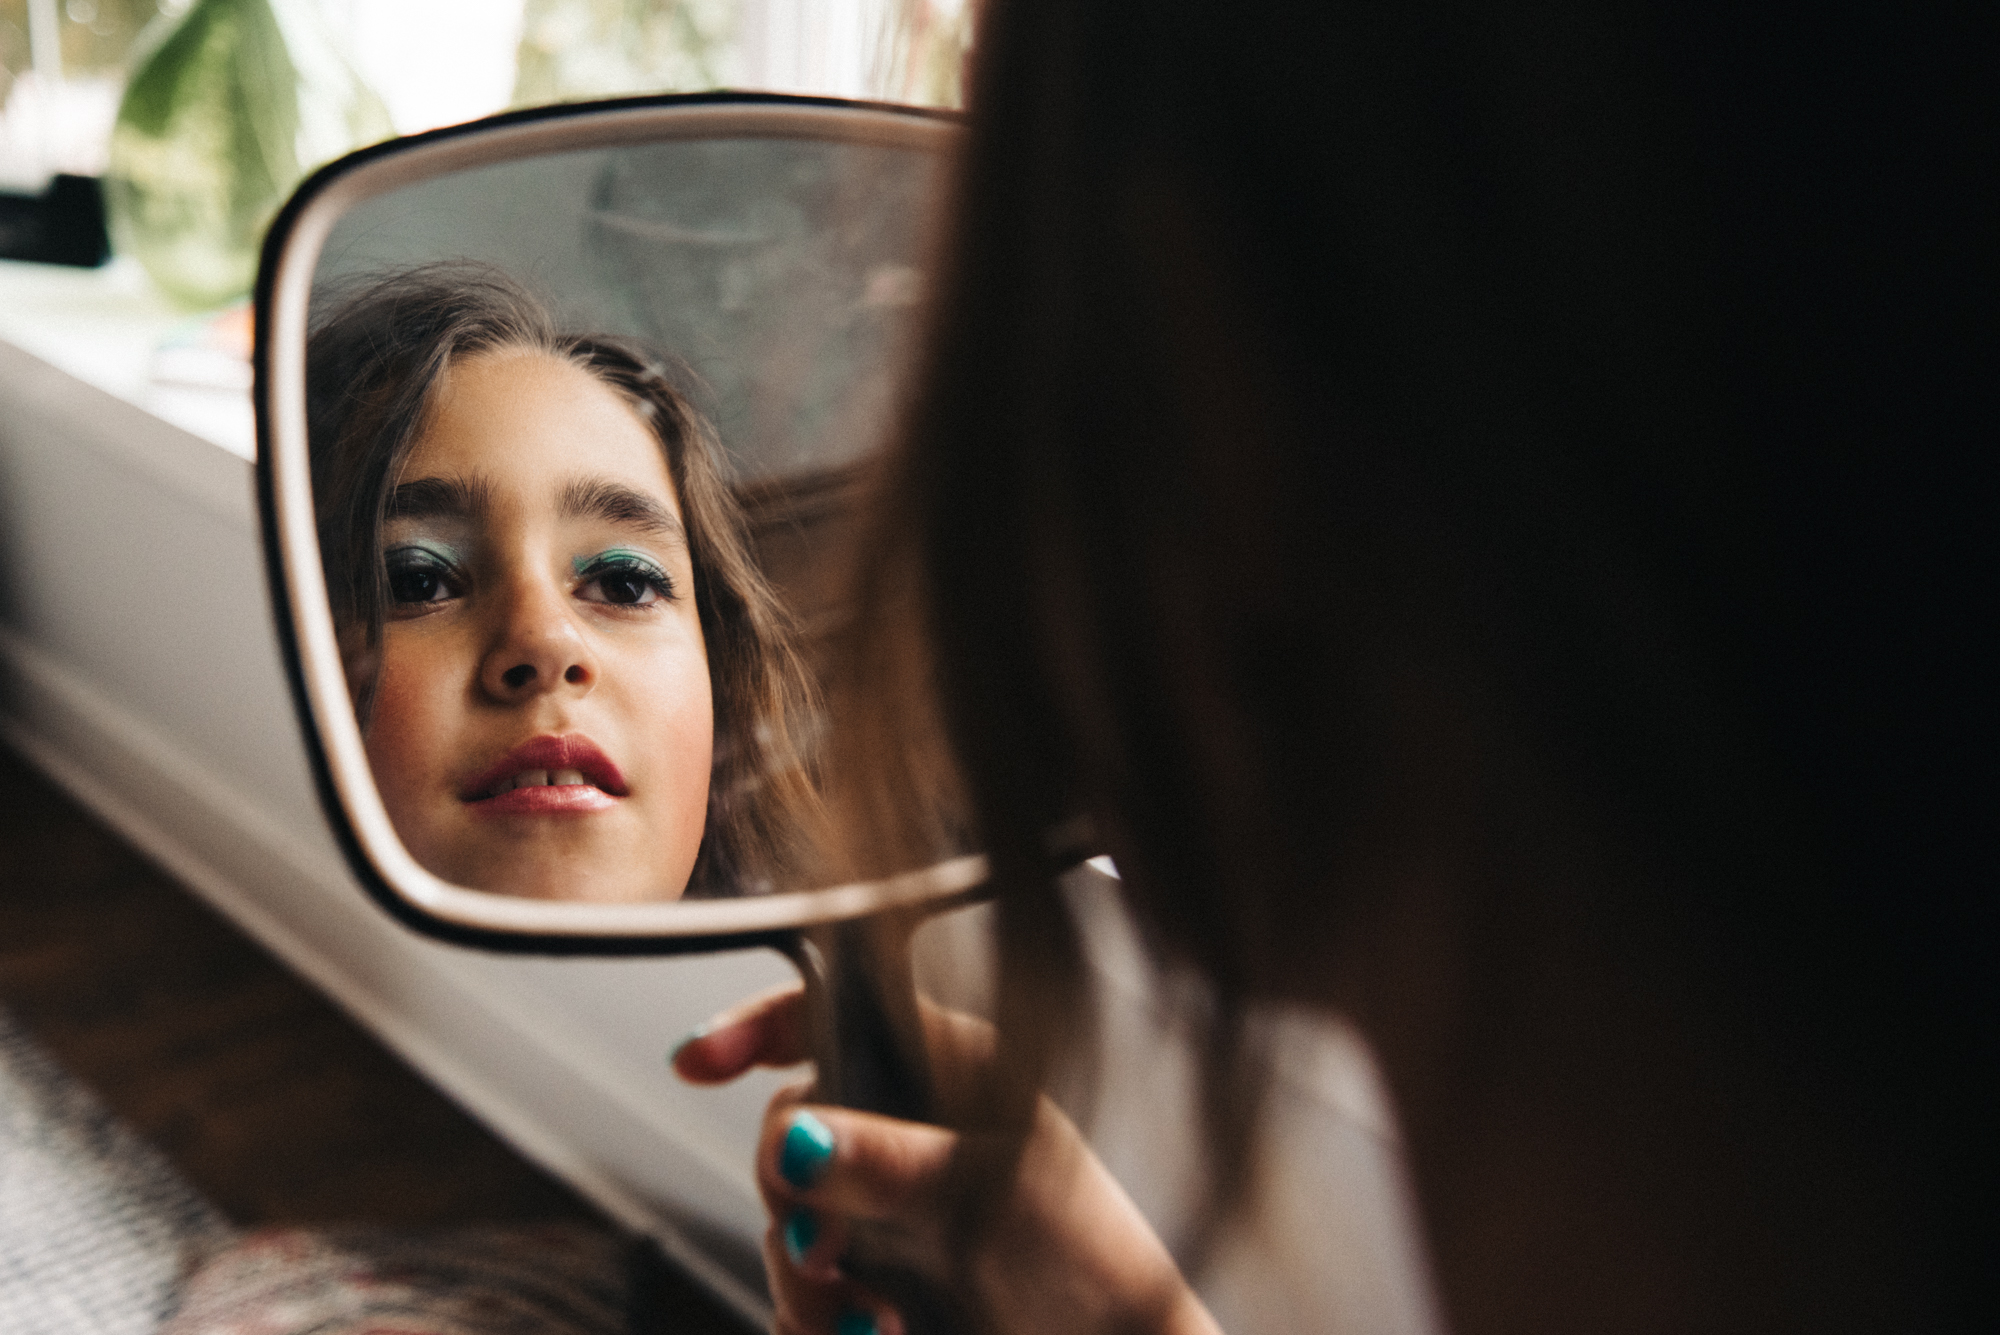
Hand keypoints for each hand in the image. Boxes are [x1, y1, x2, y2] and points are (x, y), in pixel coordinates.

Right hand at [674, 987, 1222, 1334]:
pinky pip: (802, 1290)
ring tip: (866, 1323)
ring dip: (809, 1279)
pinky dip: (813, 1321)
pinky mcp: (877, 1278)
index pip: (835, 1012)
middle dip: (789, 1194)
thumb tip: (797, 1138)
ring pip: (790, 1218)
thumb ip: (890, 1163)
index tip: (697, 1062)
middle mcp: (908, 1127)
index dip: (757, 1025)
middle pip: (789, 1129)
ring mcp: (888, 1205)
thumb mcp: (991, 1196)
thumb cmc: (1090, 1262)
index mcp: (946, 1066)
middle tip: (829, 1253)